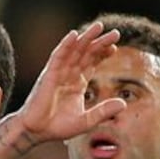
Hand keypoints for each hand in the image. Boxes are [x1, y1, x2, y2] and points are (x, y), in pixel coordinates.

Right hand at [14, 22, 125, 143]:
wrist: (36, 131)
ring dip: (86, 38)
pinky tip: (74, 35)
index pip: (92, 63)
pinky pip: (58, 56)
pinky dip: (65, 45)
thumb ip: (103, 112)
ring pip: (74, 51)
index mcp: (77, 83)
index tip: (114, 48)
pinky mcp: (48, 75)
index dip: (102, 54)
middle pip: (86, 53)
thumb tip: (123, 104)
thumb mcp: (86, 121)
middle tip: (116, 33)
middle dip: (100, 42)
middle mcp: (68, 74)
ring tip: (99, 27)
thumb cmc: (57, 127)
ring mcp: (58, 73)